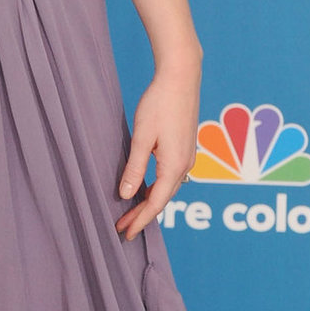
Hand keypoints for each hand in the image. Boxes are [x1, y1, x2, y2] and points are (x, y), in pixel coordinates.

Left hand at [114, 65, 200, 240]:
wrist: (181, 77)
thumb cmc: (160, 103)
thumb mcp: (142, 137)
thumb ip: (135, 168)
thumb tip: (127, 195)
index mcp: (174, 165)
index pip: (156, 203)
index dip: (140, 220)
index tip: (126, 234)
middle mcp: (185, 165)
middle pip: (162, 199)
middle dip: (142, 215)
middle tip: (122, 228)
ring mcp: (187, 157)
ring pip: (167, 189)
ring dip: (149, 202)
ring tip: (130, 213)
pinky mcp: (185, 148)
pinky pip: (170, 177)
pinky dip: (156, 189)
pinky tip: (145, 189)